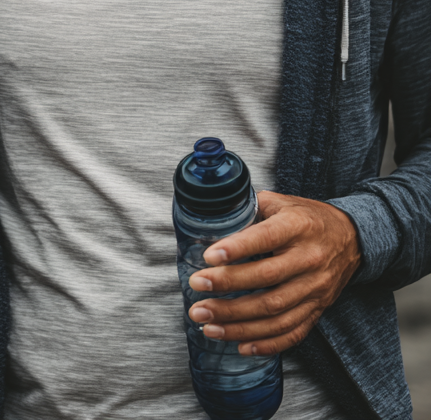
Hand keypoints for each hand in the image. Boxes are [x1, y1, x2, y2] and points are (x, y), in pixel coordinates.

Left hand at [187, 191, 360, 355]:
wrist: (350, 238)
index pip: (265, 238)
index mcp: (297, 227)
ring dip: (238, 322)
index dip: (237, 248)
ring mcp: (315, 289)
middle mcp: (309, 260)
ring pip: (276, 312)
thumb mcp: (280, 202)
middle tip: (196, 287)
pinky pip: (293, 332)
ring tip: (207, 323)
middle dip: (227, 287)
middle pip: (267, 279)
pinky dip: (266, 343)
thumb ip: (250, 208)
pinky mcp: (318, 310)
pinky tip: (240, 345)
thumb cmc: (307, 217)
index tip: (209, 256)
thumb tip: (213, 217)